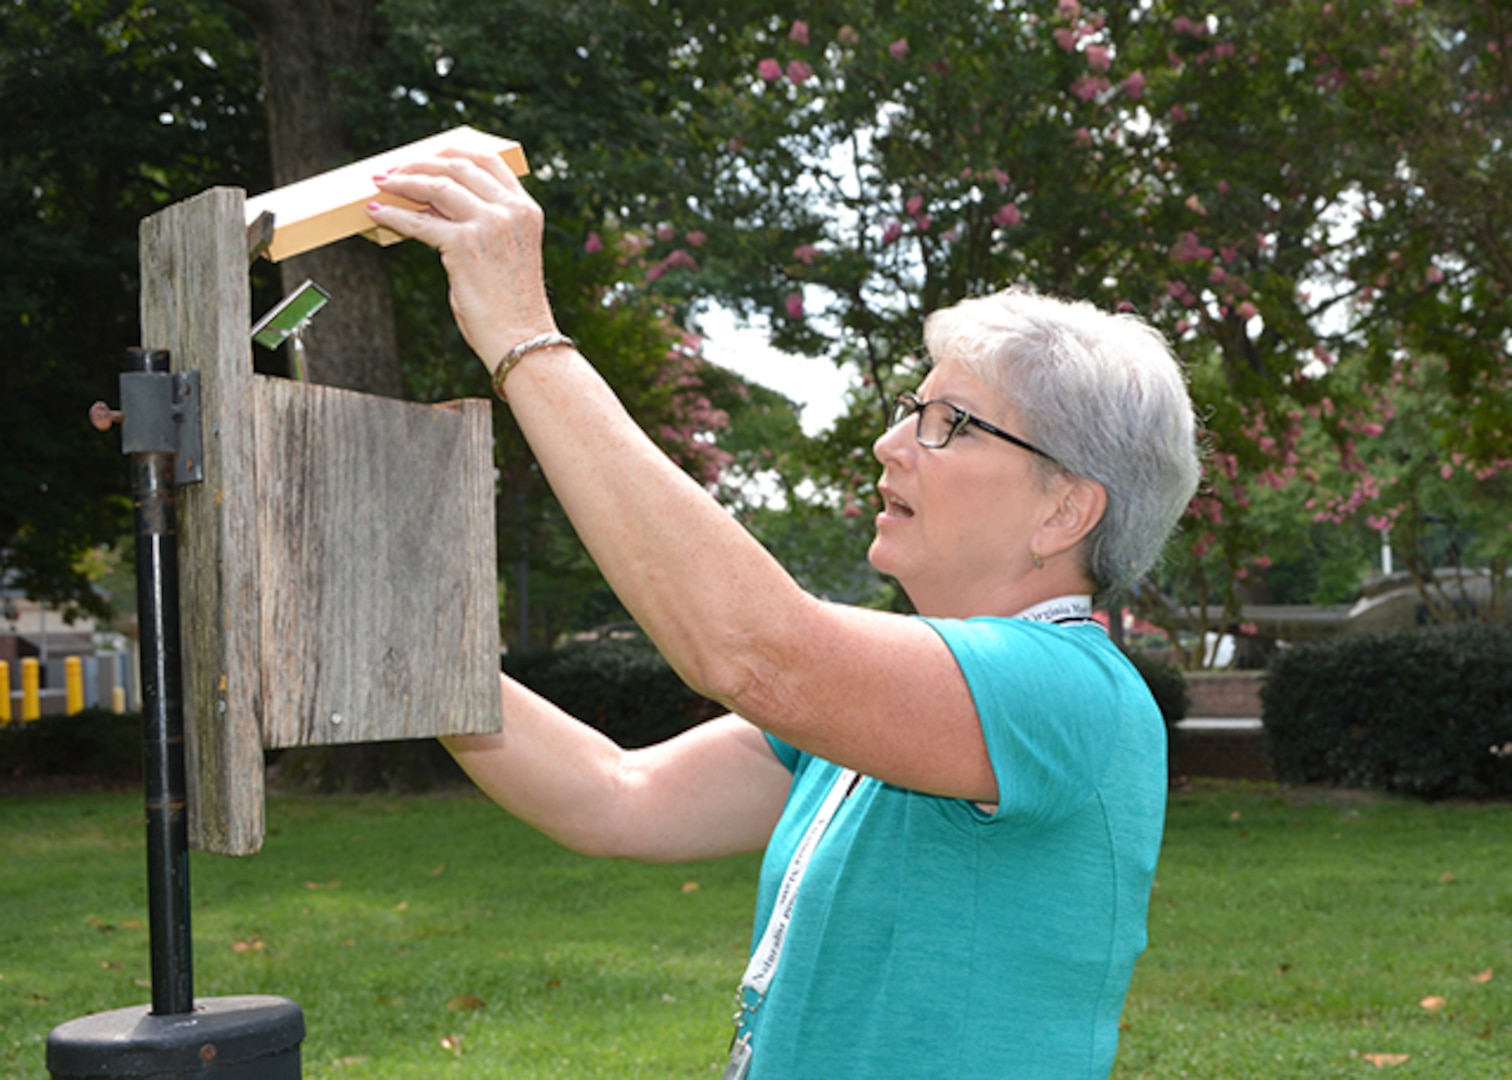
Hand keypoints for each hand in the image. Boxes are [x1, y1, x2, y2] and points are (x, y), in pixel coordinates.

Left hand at [367, 151, 559, 371]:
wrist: (522, 339)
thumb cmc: (511, 305)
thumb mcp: (504, 252)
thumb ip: (481, 223)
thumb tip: (433, 205)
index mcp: (526, 209)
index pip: (488, 160)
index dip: (452, 152)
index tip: (428, 155)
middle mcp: (511, 210)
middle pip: (457, 167)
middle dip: (420, 164)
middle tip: (394, 170)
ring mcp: (489, 225)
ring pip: (436, 186)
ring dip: (403, 182)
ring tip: (381, 184)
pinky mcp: (464, 245)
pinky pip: (419, 221)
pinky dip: (394, 215)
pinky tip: (377, 212)